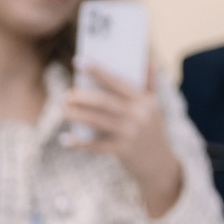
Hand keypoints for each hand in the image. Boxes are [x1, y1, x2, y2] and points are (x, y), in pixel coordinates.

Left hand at [65, 63, 182, 218]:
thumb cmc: (151, 129)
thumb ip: (150, 83)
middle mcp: (138, 116)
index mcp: (144, 101)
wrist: (159, 163)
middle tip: (67, 94)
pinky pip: (97, 145)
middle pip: (105, 102)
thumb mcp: (154, 106)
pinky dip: (80, 143)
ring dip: (78, 115)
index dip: (98, 71)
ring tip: (64, 110)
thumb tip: (149, 60)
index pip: (118, 81)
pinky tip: (65, 139)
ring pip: (98, 121)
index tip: (79, 61)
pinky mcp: (122, 151)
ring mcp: (130, 134)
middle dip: (83, 97)